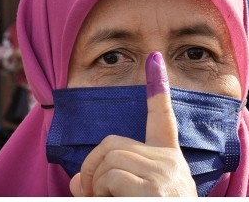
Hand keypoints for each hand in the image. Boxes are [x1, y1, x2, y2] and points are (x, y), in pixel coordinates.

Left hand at [69, 52, 195, 196]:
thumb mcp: (128, 197)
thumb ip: (104, 184)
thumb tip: (77, 181)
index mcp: (169, 164)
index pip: (164, 120)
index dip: (158, 89)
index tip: (154, 60)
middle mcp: (172, 165)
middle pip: (112, 144)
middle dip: (93, 170)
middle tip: (96, 195)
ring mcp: (167, 177)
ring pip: (107, 162)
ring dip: (95, 188)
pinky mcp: (157, 190)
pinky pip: (111, 179)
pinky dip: (101, 196)